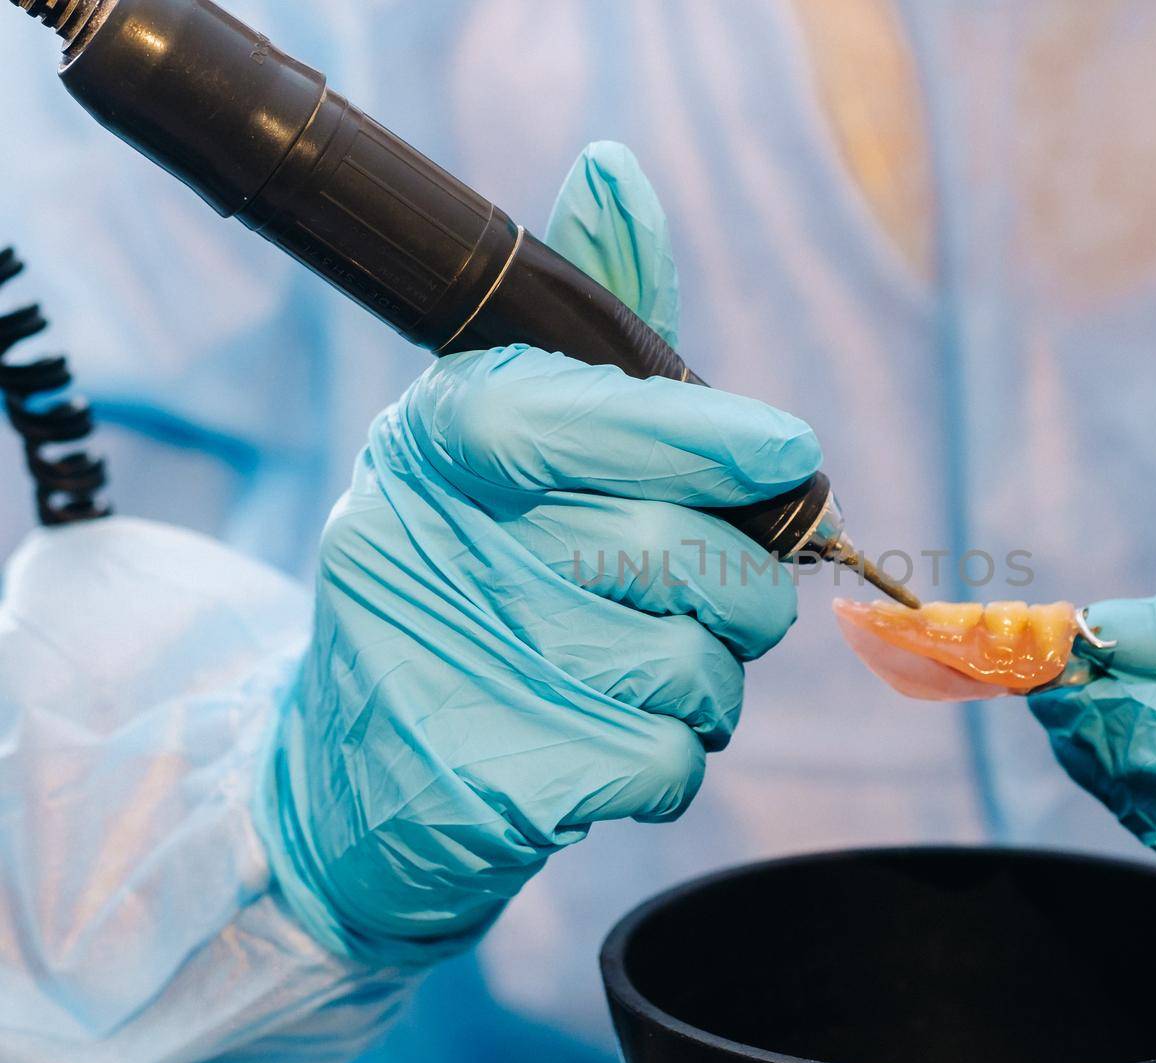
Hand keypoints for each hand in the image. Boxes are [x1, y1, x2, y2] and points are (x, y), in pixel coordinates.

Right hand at [256, 142, 820, 963]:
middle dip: (742, 583)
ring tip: (634, 665)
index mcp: (441, 442)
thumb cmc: (456, 578)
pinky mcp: (511, 783)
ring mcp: (473, 671)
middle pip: (681, 552)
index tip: (790, 452)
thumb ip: (582, 341)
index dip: (710, 436)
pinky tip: (604, 735)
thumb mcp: (488, 442)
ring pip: (695, 664)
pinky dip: (672, 753)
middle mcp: (444, 545)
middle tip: (726, 590)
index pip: (598, 417)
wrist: (349, 774)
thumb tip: (614, 171)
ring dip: (706, 675)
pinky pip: (674, 759)